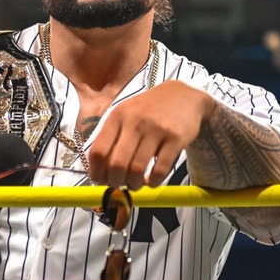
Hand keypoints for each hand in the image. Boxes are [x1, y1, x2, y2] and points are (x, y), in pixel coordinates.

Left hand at [87, 81, 213, 189]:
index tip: (101, 180)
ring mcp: (156, 129)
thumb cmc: (148, 110)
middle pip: (116, 164)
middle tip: (120, 184)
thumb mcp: (125, 114)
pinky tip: (152, 181)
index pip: (98, 151)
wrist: (182, 95)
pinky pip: (160, 169)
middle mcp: (134, 121)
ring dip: (134, 184)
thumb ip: (111, 138)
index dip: (97, 172)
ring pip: (137, 169)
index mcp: (117, 117)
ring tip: (135, 184)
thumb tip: (99, 172)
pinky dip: (154, 182)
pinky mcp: (175, 138)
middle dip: (115, 181)